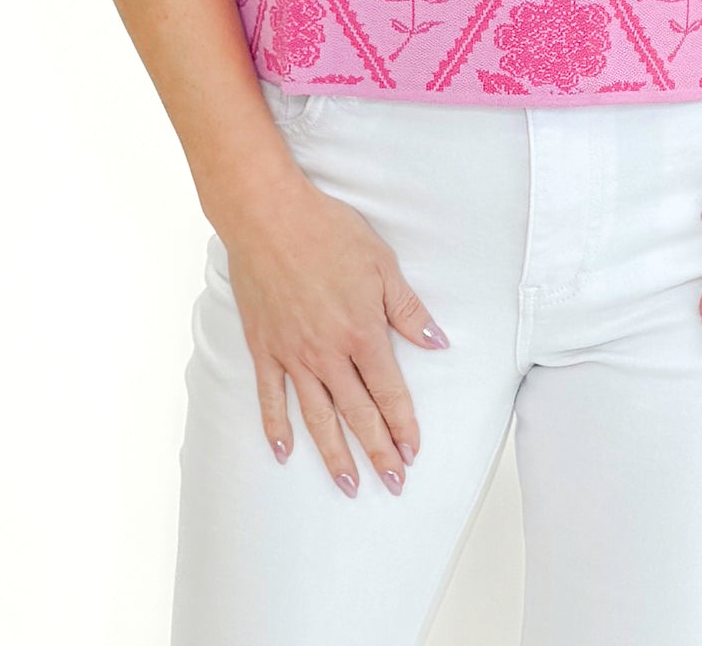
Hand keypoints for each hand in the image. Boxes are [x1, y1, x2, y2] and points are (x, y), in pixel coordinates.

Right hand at [218, 165, 451, 497]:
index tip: (413, 452)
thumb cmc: (327, 231)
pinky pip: (271, 397)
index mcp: (361, 331)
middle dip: (378, 452)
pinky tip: (284, 452)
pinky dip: (276, 427)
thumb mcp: (381, 263)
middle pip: (358, 413)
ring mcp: (293, 354)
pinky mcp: (264, 348)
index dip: (403, 424)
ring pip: (317, 416)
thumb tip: (438, 343)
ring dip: (335, 454)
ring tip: (349, 485)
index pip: (388, 391)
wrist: (268, 215)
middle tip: (393, 484)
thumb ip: (408, 310)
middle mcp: (327, 352)